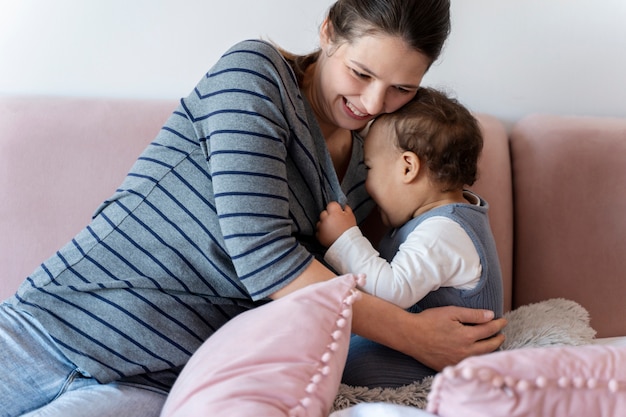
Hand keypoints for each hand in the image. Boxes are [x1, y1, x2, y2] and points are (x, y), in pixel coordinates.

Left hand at [316, 201, 357, 246]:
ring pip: (319, 222)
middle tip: (335, 222)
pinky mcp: (319, 235)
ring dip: (324, 224)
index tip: (337, 212)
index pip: (331, 204)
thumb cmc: (350, 231)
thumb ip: (346, 208)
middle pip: (323, 213)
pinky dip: (322, 232)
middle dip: (328, 216)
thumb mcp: (351, 216)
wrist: (347, 245)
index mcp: (334, 213)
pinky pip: (318, 231)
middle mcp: (326, 218)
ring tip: (332, 229)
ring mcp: (321, 227)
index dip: (334, 208)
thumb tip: (342, 205)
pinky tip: (329, 234)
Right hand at [352, 295, 506, 371]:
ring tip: (494, 344)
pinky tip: (476, 354)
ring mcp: (458, 361)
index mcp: (467, 337)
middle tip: (502, 334)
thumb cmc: (429, 321)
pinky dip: (476, 358)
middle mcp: (465, 352)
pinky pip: (468, 363)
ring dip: (490, 350)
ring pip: (481, 357)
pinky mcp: (449, 366)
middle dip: (498, 339)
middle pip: (490, 347)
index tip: (503, 320)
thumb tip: (491, 316)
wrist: (409, 335)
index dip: (498, 324)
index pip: (489, 330)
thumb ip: (473, 315)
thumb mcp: (451, 312)